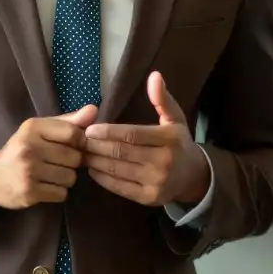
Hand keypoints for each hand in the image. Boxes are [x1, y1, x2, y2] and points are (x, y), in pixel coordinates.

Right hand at [0, 105, 97, 209]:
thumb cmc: (21, 149)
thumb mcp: (40, 130)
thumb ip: (68, 121)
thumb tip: (94, 110)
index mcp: (32, 128)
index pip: (73, 133)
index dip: (80, 142)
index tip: (72, 146)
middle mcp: (29, 148)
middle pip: (75, 158)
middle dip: (71, 163)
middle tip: (56, 163)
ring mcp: (28, 172)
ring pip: (71, 178)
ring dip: (65, 178)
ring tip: (50, 175)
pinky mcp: (29, 193)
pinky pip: (62, 194)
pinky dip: (58, 192)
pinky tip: (44, 186)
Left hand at [83, 72, 209, 206]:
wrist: (193, 178)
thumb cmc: (179, 144)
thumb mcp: (175, 119)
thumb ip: (162, 98)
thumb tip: (154, 75)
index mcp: (169, 140)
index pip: (132, 135)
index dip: (108, 132)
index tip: (89, 129)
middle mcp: (163, 162)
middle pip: (121, 153)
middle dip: (96, 146)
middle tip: (78, 141)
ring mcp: (156, 182)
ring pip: (117, 171)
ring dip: (95, 162)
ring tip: (81, 153)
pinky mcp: (148, 198)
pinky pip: (119, 187)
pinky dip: (102, 178)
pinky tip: (93, 169)